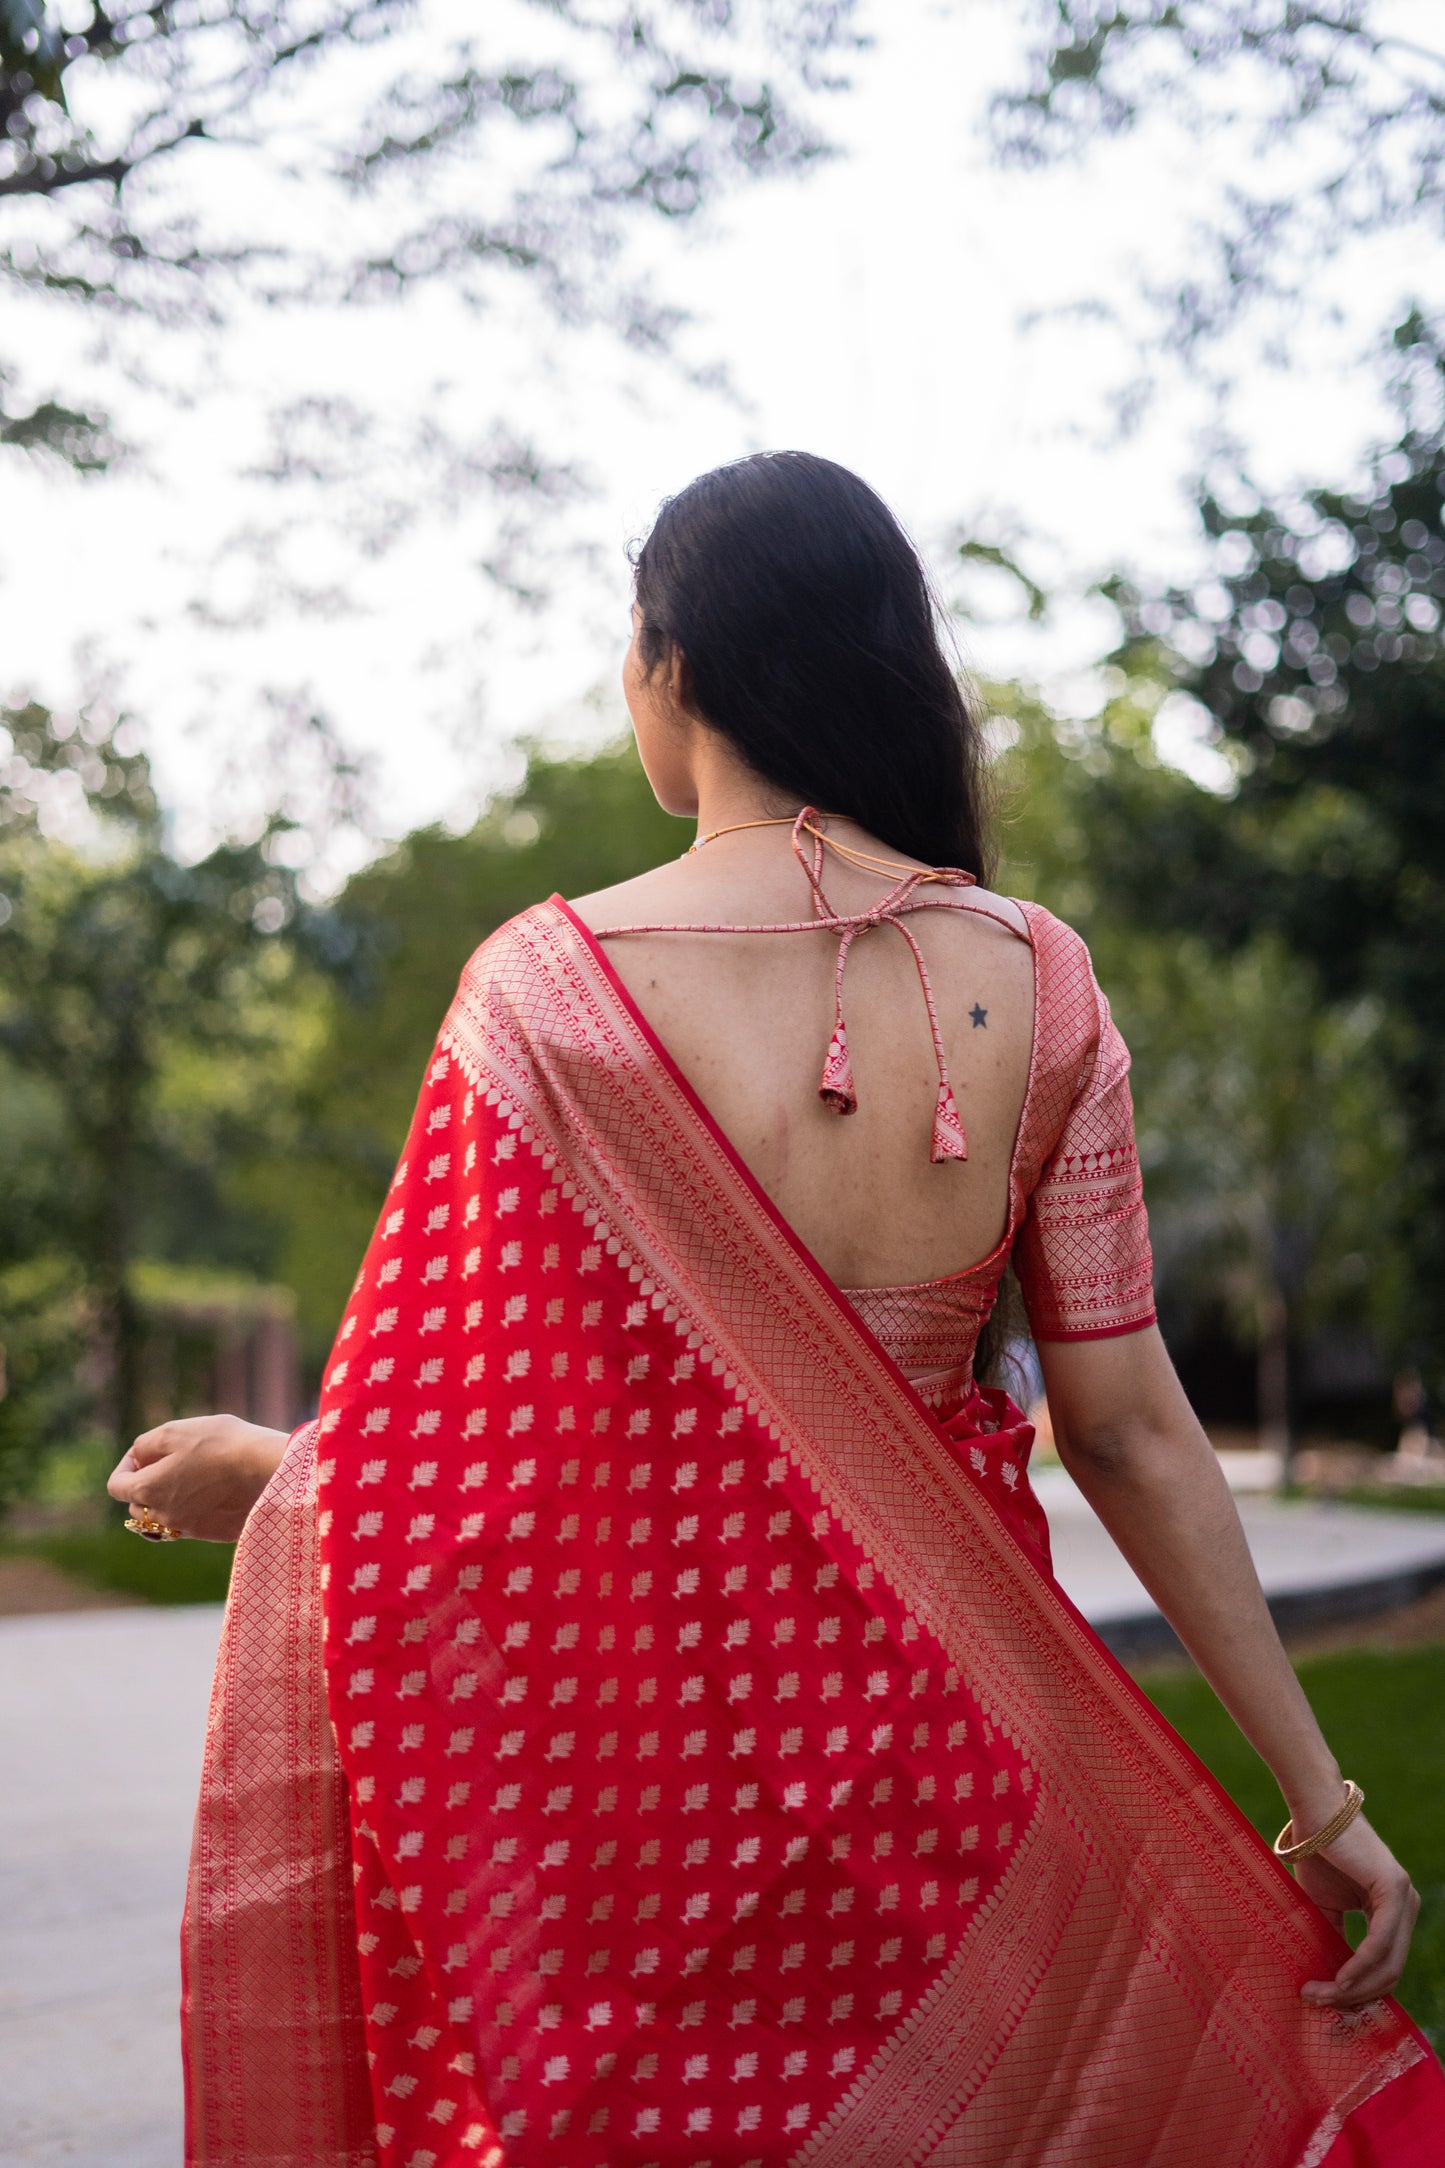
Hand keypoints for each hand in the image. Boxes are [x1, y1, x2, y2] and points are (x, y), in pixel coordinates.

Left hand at [107, 1415, 289, 1542]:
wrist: (269, 1470)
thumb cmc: (222, 1444)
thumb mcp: (176, 1431)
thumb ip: (146, 1444)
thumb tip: (138, 1458)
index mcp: (148, 1490)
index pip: (115, 1486)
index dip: (125, 1465)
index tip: (145, 1453)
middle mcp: (163, 1517)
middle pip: (138, 1506)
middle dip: (146, 1485)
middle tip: (171, 1462)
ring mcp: (190, 1530)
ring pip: (166, 1518)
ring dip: (170, 1500)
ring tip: (195, 1477)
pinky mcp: (215, 1534)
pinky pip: (193, 1525)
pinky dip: (196, 1510)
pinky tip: (216, 1491)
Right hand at [1291, 1812, 1420, 2009]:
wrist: (1315, 1812)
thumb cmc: (1318, 1853)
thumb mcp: (1326, 1906)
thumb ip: (1335, 1938)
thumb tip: (1327, 1981)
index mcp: (1395, 1911)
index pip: (1386, 1966)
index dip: (1358, 1991)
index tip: (1325, 2001)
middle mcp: (1407, 1907)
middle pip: (1390, 1973)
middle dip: (1354, 1995)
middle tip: (1317, 2000)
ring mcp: (1404, 1899)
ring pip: (1388, 1965)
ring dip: (1352, 1987)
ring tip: (1320, 1993)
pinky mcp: (1393, 1891)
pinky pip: (1380, 1945)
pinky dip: (1358, 1967)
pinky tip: (1337, 1978)